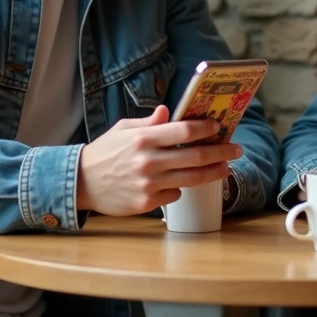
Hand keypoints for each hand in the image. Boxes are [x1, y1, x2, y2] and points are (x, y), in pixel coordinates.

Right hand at [76, 105, 241, 215]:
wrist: (80, 183)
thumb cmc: (103, 153)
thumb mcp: (122, 129)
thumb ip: (148, 122)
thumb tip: (169, 112)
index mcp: (143, 138)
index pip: (184, 131)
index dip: (205, 129)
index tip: (219, 127)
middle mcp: (148, 161)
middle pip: (195, 156)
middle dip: (221, 152)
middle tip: (236, 149)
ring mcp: (148, 184)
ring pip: (192, 179)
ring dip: (214, 172)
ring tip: (227, 167)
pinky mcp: (146, 203)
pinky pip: (175, 194)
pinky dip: (181, 188)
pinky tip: (184, 183)